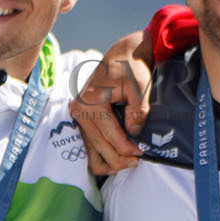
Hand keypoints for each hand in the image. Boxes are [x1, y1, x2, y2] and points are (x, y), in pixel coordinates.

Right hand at [68, 30, 152, 174]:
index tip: (141, 153)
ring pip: (92, 149)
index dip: (126, 148)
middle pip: (99, 145)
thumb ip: (138, 110)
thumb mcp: (140, 87)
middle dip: (119, 157)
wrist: (120, 57)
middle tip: (137, 162)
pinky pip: (89, 145)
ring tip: (129, 163)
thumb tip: (133, 133)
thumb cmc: (131, 70)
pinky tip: (117, 160)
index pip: (109, 134)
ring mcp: (77, 116)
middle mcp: (79, 110)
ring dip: (110, 160)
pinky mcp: (81, 119)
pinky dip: (102, 155)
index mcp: (90, 101)